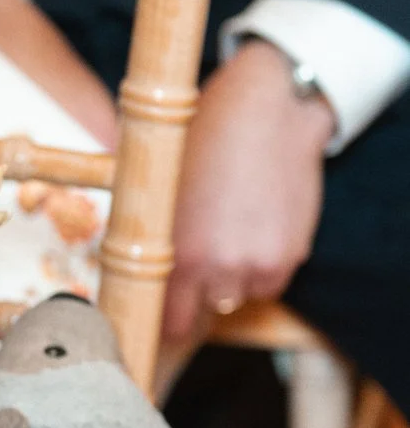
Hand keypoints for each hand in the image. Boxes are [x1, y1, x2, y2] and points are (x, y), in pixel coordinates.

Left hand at [163, 40, 331, 342]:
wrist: (267, 108)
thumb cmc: (203, 136)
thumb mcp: (162, 185)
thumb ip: (154, 235)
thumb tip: (133, 269)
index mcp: (181, 254)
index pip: (169, 318)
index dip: (164, 316)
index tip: (159, 312)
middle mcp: (223, 267)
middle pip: (206, 310)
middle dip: (198, 295)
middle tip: (196, 266)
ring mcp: (262, 263)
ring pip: (242, 295)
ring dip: (234, 279)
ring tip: (228, 237)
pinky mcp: (294, 253)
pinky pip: (272, 280)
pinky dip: (263, 266)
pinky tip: (255, 229)